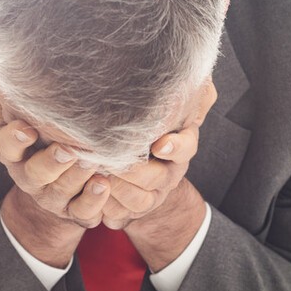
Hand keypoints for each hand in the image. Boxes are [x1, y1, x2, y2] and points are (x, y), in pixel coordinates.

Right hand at [0, 74, 110, 228]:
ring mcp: (53, 197)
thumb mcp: (12, 126)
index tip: (27, 129)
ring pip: (62, 190)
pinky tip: (104, 184)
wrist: (54, 194)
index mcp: (14, 155)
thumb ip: (1, 104)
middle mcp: (31, 178)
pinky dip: (95, 198)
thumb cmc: (35, 148)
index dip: (15, 139)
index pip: (6, 147)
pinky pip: (84, 210)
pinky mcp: (76, 211)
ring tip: (93, 161)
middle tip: (67, 150)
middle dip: (51, 162)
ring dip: (77, 176)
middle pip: (36, 173)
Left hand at [99, 80, 212, 229]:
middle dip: (133, 171)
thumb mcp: (169, 102)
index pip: (185, 147)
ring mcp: (151, 196)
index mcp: (180, 146)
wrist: (131, 165)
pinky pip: (119, 217)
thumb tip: (201, 73)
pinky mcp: (130, 212)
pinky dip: (104, 208)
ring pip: (139, 201)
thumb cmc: (147, 124)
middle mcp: (168, 174)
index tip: (159, 145)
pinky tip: (89, 192)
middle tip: (109, 159)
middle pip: (157, 178)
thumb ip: (187, 89)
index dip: (174, 147)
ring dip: (117, 190)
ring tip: (96, 173)